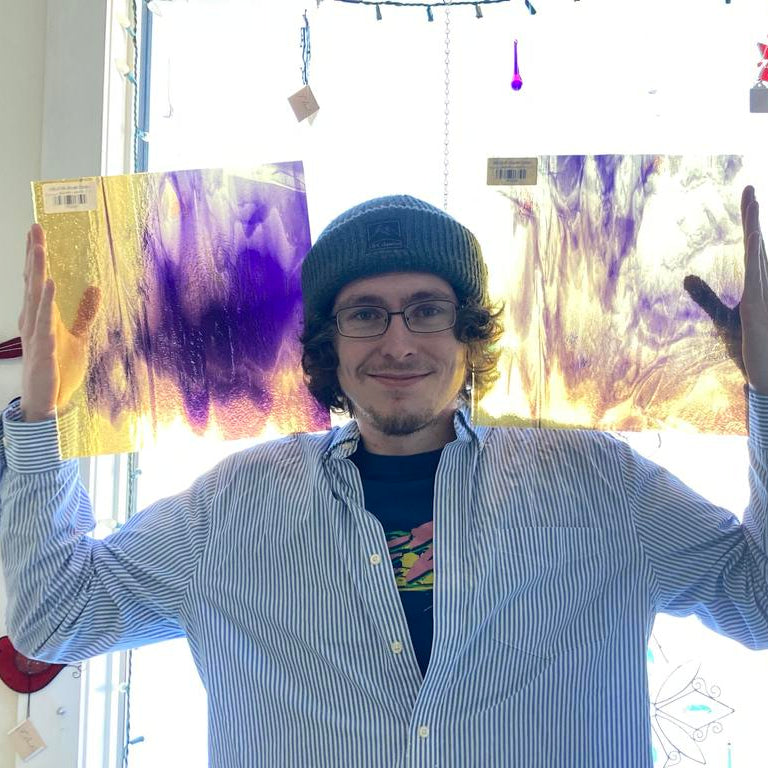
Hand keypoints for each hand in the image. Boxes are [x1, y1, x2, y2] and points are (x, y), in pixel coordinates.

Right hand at [18, 224, 100, 421]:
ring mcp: (37, 336)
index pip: (37, 282)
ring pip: (36, 299)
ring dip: (38, 274)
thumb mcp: (78, 337)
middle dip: (34, 257)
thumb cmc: (58, 369)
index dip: (36, 258)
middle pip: (34, 284)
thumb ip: (85, 313)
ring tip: (40, 251)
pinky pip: (45, 326)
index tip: (37, 233)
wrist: (47, 401)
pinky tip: (50, 288)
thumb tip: (95, 288)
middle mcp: (34, 322)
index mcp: (40, 317)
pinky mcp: (43, 351)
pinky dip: (47, 307)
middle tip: (35, 231)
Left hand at [683, 185, 767, 393]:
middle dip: (752, 217)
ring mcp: (764, 295)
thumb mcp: (721, 317)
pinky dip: (755, 257)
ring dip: (753, 230)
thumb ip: (705, 296)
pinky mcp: (758, 308)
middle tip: (749, 188)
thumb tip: (687, 275)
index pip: (751, 247)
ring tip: (751, 203)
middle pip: (756, 244)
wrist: (765, 373)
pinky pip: (757, 278)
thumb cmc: (749, 347)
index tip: (748, 195)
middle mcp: (763, 285)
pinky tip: (753, 239)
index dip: (749, 222)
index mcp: (756, 284)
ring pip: (758, 256)